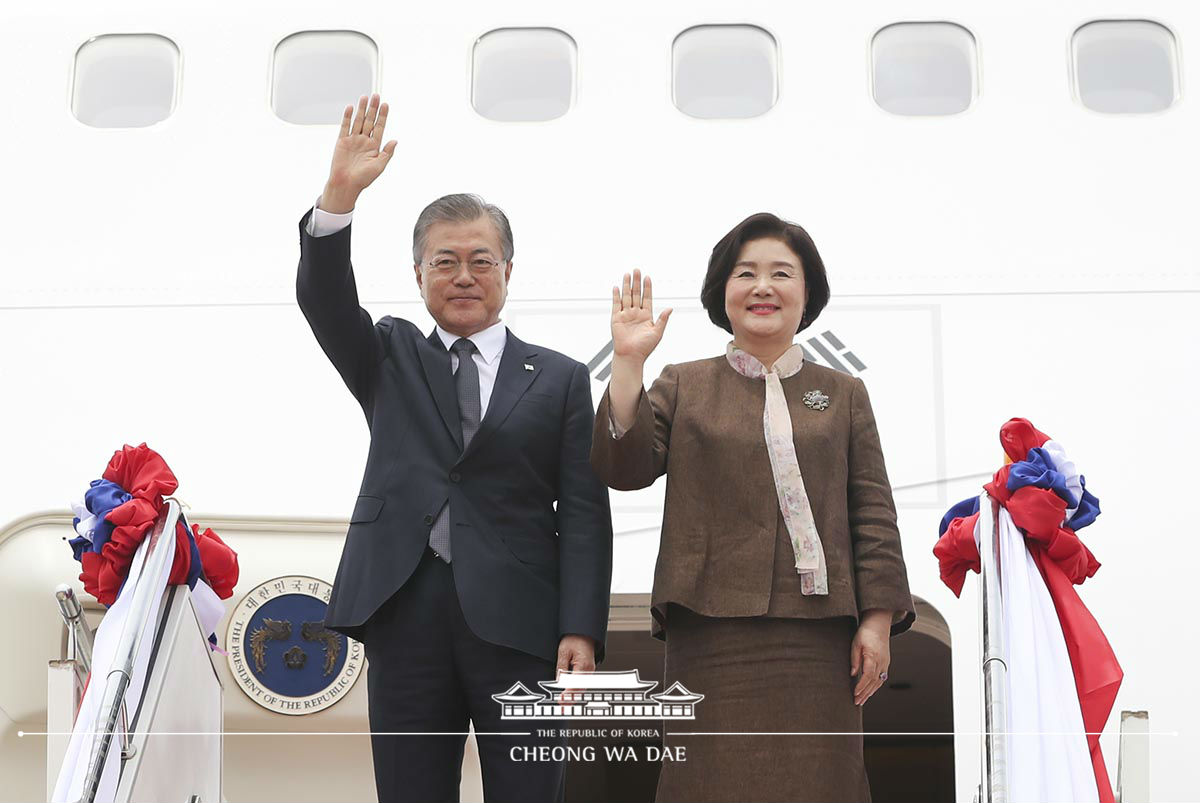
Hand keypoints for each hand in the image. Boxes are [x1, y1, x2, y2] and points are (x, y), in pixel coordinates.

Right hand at [320, 93, 397, 212]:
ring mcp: (353, 140)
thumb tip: (395, 140)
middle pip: (369, 121)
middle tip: (376, 95)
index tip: (386, 105)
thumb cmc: (363, 179)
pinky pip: (345, 127)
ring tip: (365, 97)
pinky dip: (347, 117)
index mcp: (374, 146)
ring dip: (361, 109)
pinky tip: (351, 107)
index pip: (380, 127)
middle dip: (373, 109)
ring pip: (358, 121)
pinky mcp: (342, 141)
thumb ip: (387, 153)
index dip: (383, 116)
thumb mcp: (379, 166)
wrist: (346, 184)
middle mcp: (364, 141)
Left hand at [554, 634, 595, 704]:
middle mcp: (589, 670)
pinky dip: (576, 690)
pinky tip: (570, 695)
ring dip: (573, 696)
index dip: (568, 694)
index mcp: (583, 665)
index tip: (561, 701)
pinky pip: (582, 683)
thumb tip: (559, 681)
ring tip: (565, 704)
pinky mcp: (588, 671)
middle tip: (563, 707)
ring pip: (581, 687)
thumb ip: (561, 667)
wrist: (584, 632)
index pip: (575, 684)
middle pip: (580, 689)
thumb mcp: (563, 651)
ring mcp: (589, 671)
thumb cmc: (575, 638)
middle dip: (571, 699)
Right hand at [611, 269, 671, 363]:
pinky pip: (616, 305)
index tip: (648, 278)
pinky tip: (617, 287)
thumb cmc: (644, 348)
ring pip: (627, 297)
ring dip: (627, 285)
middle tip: (637, 270)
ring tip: (628, 274)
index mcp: (646, 316)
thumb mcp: (657, 332)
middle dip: (637, 282)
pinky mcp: (616, 319)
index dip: (647, 288)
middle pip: (636, 294)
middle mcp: (636, 314)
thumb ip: (663, 319)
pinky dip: (616, 296)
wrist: (631, 356)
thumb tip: (670, 308)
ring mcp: (626, 315)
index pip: (647, 298)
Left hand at [849, 610, 891, 705]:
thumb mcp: (855, 643)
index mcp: (873, 656)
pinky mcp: (886, 663)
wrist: (878, 625)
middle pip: (873, 681)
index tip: (855, 693)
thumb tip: (853, 674)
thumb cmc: (866, 633)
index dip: (861, 686)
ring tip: (862, 700)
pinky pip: (881, 678)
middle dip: (865, 693)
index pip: (868, 675)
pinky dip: (875, 686)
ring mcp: (885, 663)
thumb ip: (854, 659)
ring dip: (870, 692)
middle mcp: (881, 661)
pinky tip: (869, 691)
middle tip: (856, 702)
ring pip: (878, 681)